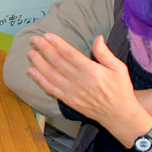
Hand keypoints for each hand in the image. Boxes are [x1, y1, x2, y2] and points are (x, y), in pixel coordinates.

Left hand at [27, 33, 151, 142]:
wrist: (119, 115)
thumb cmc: (120, 90)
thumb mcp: (119, 69)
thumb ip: (105, 53)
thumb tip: (97, 38)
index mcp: (91, 70)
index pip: (70, 54)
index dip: (57, 44)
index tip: (47, 36)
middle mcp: (79, 80)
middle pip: (57, 62)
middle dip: (44, 49)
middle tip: (34, 40)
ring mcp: (72, 91)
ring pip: (51, 75)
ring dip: (39, 63)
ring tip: (30, 53)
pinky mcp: (68, 100)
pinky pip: (50, 89)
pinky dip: (40, 80)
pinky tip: (32, 72)